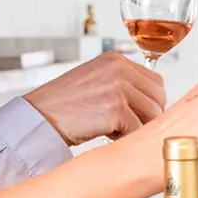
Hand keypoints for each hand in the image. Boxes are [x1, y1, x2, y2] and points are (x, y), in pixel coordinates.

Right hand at [25, 53, 166, 145]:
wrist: (39, 117)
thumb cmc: (64, 105)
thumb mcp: (96, 81)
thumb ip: (122, 84)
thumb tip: (152, 104)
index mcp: (116, 59)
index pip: (155, 81)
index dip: (149, 102)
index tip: (136, 114)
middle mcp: (120, 68)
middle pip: (158, 97)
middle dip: (147, 116)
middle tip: (125, 126)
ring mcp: (119, 87)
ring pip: (153, 114)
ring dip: (137, 127)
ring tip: (114, 129)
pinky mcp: (116, 108)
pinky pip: (138, 130)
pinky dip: (126, 138)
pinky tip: (107, 135)